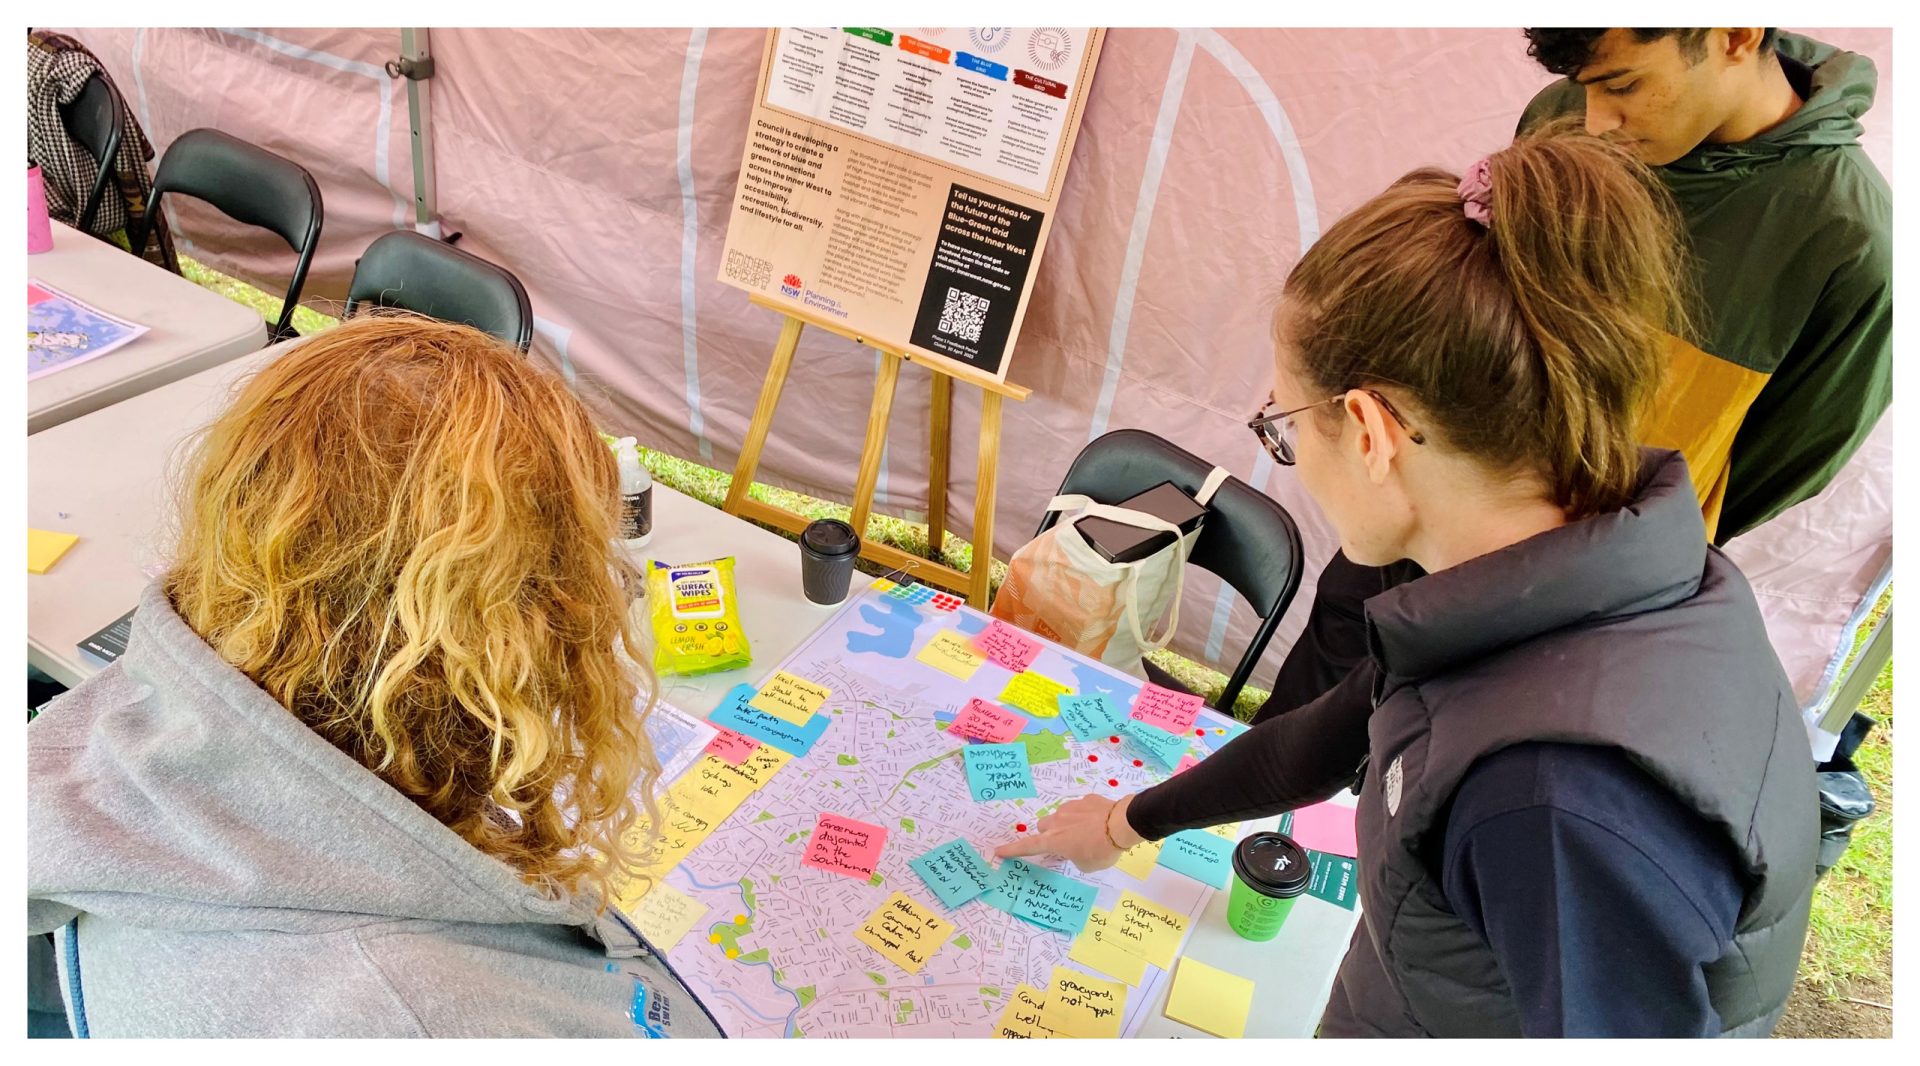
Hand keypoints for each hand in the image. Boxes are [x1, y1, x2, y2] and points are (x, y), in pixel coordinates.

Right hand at [994, 794, 1144, 871]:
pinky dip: (1084, 815)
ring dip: (1067, 824)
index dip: (1013, 850)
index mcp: (1054, 841)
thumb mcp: (1087, 864)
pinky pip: (1079, 808)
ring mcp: (1070, 808)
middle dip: (1049, 834)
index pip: (1028, 846)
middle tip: (1065, 842)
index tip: (999, 851)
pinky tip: (1098, 822)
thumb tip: (1076, 848)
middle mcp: (1057, 822)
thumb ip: (1075, 857)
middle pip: (1043, 827)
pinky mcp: (1084, 799)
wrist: (1121, 824)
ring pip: (1060, 816)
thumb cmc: (1102, 850)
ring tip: (1086, 832)